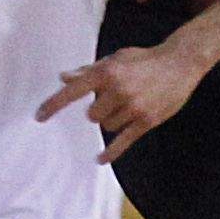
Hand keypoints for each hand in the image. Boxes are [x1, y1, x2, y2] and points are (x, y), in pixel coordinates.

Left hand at [37, 40, 205, 161]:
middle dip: (99, 110)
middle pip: (92, 116)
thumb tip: (64, 78)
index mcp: (107, 72)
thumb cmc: (145, 59)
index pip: (73, 92)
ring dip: (113, 120)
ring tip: (130, 104)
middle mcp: (118, 90)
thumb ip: (89, 71)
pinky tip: (100, 159)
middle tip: (115, 98)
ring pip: (107, 126)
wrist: (180, 63)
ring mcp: (133, 107)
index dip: (54, 105)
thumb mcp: (115, 59)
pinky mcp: (146, 121)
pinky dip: (111, 152)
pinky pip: (123, 142)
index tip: (39, 117)